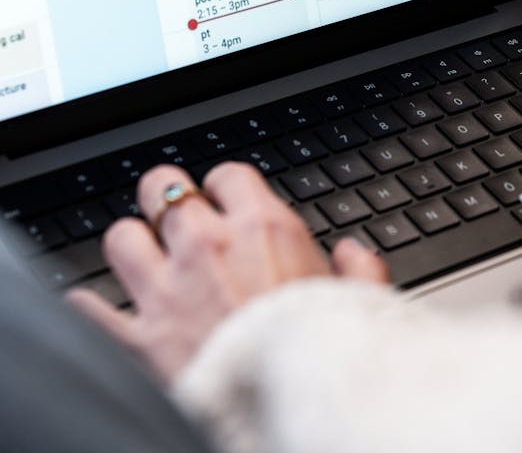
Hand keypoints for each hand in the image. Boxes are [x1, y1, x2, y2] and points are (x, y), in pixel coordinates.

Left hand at [67, 161, 387, 381]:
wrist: (284, 421)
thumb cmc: (323, 361)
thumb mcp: (357, 306)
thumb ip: (357, 271)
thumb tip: (354, 256)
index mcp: (263, 230)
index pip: (228, 174)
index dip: (226, 188)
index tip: (228, 203)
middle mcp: (208, 248)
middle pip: (162, 187)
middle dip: (166, 198)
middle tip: (176, 219)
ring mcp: (167, 291)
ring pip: (122, 236)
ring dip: (131, 245)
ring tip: (143, 259)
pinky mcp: (138, 341)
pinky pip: (93, 310)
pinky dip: (90, 308)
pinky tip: (93, 308)